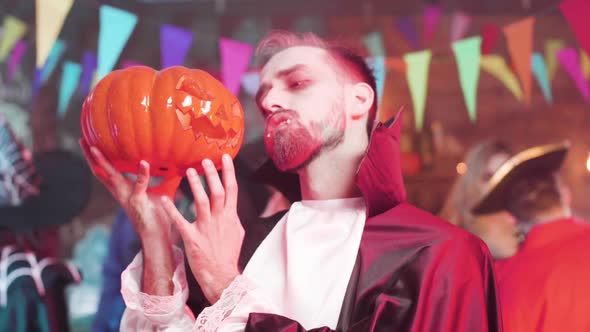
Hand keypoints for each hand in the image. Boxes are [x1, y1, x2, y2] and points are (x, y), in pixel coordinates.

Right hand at [78, 139, 174, 238]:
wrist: (158, 236)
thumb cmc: (159, 215)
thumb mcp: (163, 191)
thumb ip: (168, 178)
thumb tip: (179, 164)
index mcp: (124, 189)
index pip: (106, 171)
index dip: (97, 158)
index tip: (90, 142)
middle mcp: (121, 192)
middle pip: (100, 172)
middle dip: (90, 156)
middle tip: (82, 139)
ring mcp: (127, 197)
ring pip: (111, 177)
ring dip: (103, 162)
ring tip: (96, 148)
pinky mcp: (138, 203)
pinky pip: (139, 186)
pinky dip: (142, 174)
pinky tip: (144, 163)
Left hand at [161, 154, 244, 303]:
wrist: (221, 275)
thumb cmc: (228, 255)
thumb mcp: (236, 233)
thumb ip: (233, 217)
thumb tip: (232, 206)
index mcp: (231, 216)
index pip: (232, 189)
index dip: (229, 172)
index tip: (226, 157)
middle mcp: (220, 219)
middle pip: (217, 192)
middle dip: (212, 174)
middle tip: (205, 160)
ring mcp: (206, 228)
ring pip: (202, 202)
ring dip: (195, 185)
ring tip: (189, 171)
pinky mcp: (192, 238)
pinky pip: (180, 221)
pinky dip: (172, 210)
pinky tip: (164, 199)